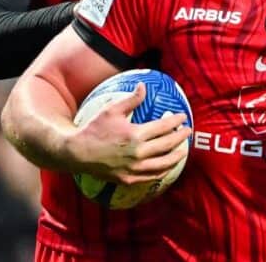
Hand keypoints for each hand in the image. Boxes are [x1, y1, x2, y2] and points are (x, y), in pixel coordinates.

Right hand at [65, 82, 190, 185]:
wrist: (77, 154)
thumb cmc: (94, 129)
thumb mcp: (111, 110)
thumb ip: (131, 99)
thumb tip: (144, 86)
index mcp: (135, 134)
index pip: (163, 127)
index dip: (175, 121)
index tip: (183, 117)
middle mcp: (138, 153)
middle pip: (167, 145)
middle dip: (181, 137)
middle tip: (188, 131)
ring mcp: (134, 169)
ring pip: (163, 164)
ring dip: (176, 156)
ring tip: (183, 150)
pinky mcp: (129, 179)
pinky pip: (152, 176)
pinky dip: (163, 171)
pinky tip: (167, 166)